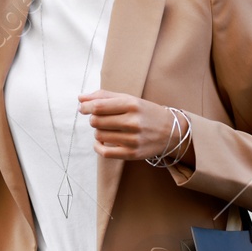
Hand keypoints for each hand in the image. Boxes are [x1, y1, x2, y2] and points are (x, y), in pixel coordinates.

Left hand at [78, 89, 193, 163]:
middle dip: (94, 119)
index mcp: (132, 105)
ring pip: (99, 135)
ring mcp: (133, 139)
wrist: (171, 131)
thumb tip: (80, 98)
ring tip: (108, 129)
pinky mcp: (132, 153)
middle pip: (96, 121)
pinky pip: (105, 152)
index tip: (83, 108)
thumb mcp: (129, 99)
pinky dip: (98, 146)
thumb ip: (104, 96)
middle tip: (101, 119)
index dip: (86, 107)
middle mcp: (133, 122)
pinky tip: (102, 142)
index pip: (99, 106)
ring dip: (98, 132)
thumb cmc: (145, 113)